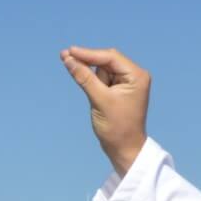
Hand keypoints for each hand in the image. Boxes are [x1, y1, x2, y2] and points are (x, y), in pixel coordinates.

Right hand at [60, 46, 149, 175]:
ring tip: (97, 101)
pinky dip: (94, 83)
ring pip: (102, 70)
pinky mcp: (119, 90)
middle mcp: (134, 75)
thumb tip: (68, 59)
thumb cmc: (117, 128)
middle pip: (106, 61)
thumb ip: (84, 78)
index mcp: (136, 76)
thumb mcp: (99, 100)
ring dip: (93, 79)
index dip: (88, 54)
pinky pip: (103, 80)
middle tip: (64, 57)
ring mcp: (127, 82)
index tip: (69, 51)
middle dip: (88, 63)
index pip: (110, 57)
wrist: (125, 150)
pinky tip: (94, 96)